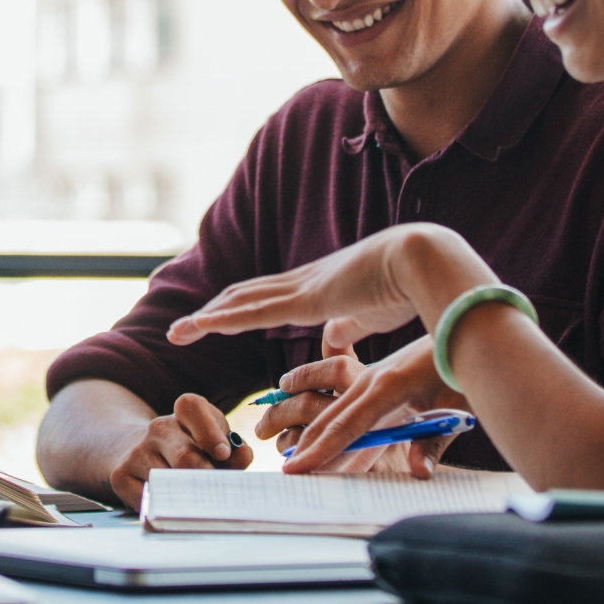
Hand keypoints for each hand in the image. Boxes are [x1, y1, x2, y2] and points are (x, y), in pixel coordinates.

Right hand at [106, 393, 253, 508]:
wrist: (134, 451)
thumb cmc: (188, 449)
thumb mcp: (212, 442)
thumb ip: (234, 450)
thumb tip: (243, 455)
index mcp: (183, 413)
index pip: (192, 408)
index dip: (210, 431)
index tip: (223, 453)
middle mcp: (158, 428)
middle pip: (185, 456)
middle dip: (205, 478)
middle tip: (216, 492)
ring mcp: (136, 452)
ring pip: (167, 483)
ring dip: (187, 497)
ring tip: (197, 501)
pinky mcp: (120, 476)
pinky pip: (149, 501)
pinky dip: (165, 508)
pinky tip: (173, 506)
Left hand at [166, 224, 495, 351]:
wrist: (426, 261)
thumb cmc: (409, 287)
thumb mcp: (371, 315)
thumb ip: (348, 327)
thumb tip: (331, 342)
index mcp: (320, 287)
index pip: (269, 297)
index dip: (240, 308)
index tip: (215, 321)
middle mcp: (303, 282)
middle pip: (245, 295)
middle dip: (212, 312)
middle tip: (182, 328)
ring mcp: (302, 288)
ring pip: (241, 302)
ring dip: (206, 317)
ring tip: (177, 332)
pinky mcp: (306, 299)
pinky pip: (255, 311)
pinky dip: (224, 319)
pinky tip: (201, 325)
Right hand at [262, 339, 468, 476]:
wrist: (470, 327)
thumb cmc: (465, 371)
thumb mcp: (457, 409)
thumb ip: (434, 444)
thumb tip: (419, 473)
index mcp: (390, 387)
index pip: (347, 426)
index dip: (320, 450)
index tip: (295, 469)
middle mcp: (374, 378)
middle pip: (330, 415)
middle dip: (304, 442)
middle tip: (281, 467)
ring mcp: (374, 373)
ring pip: (332, 402)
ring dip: (305, 422)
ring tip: (275, 435)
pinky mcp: (379, 373)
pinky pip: (344, 394)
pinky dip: (323, 408)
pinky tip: (309, 415)